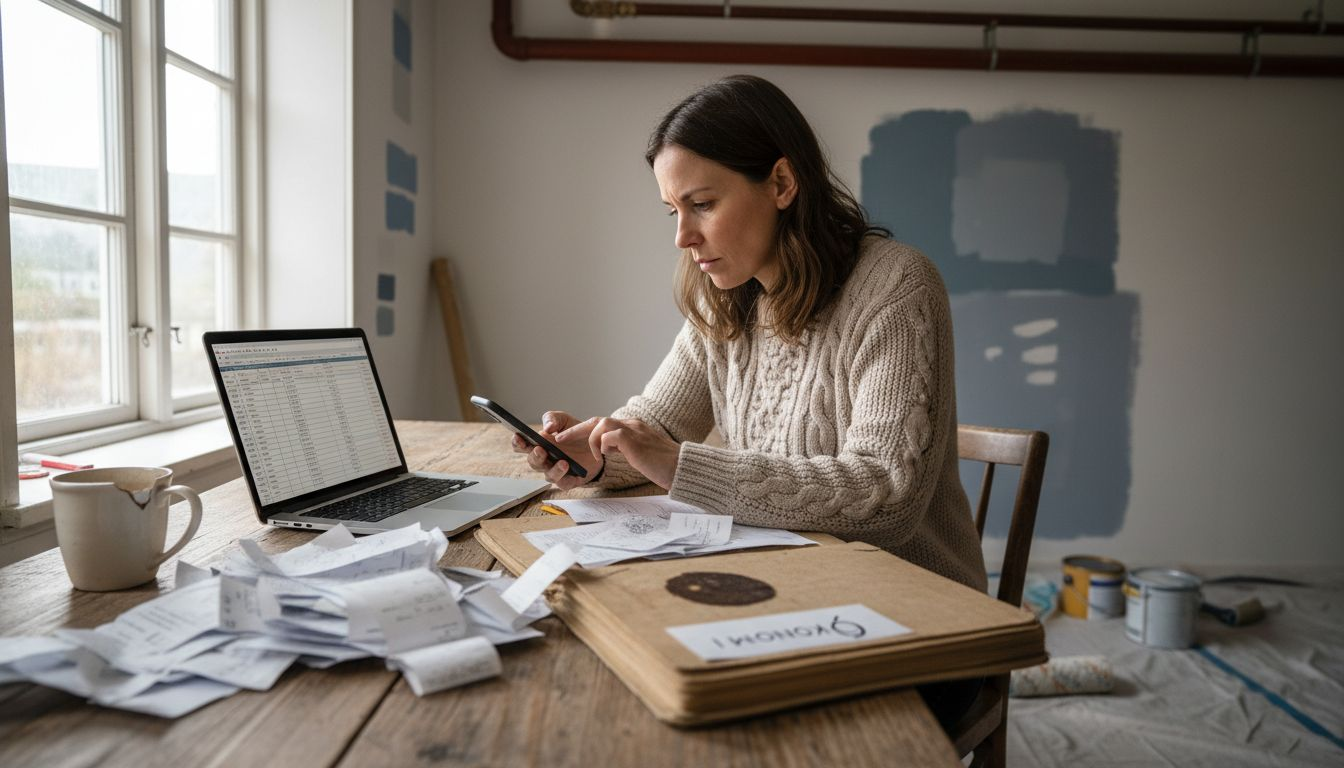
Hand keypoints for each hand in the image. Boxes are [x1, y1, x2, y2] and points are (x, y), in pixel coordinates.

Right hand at [511, 410, 602, 490]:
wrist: (596, 444)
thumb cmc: (574, 433)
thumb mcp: (564, 420)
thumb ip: (553, 419)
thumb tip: (547, 428)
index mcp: (539, 444)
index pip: (521, 446)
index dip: (517, 442)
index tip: (519, 437)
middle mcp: (544, 459)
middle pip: (533, 461)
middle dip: (535, 456)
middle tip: (540, 449)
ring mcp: (555, 471)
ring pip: (548, 475)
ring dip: (553, 469)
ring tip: (563, 461)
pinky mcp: (568, 480)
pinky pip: (563, 483)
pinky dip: (564, 477)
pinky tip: (569, 467)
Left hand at [565, 416, 679, 489]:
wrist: (681, 467)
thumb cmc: (663, 465)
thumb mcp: (640, 453)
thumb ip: (626, 447)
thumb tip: (610, 448)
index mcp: (633, 427)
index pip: (604, 423)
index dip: (586, 431)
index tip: (571, 438)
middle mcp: (631, 424)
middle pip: (597, 420)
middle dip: (576, 430)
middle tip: (560, 439)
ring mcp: (633, 430)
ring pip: (601, 424)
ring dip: (592, 440)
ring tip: (597, 456)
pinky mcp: (633, 439)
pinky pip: (608, 436)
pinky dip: (603, 446)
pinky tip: (608, 456)